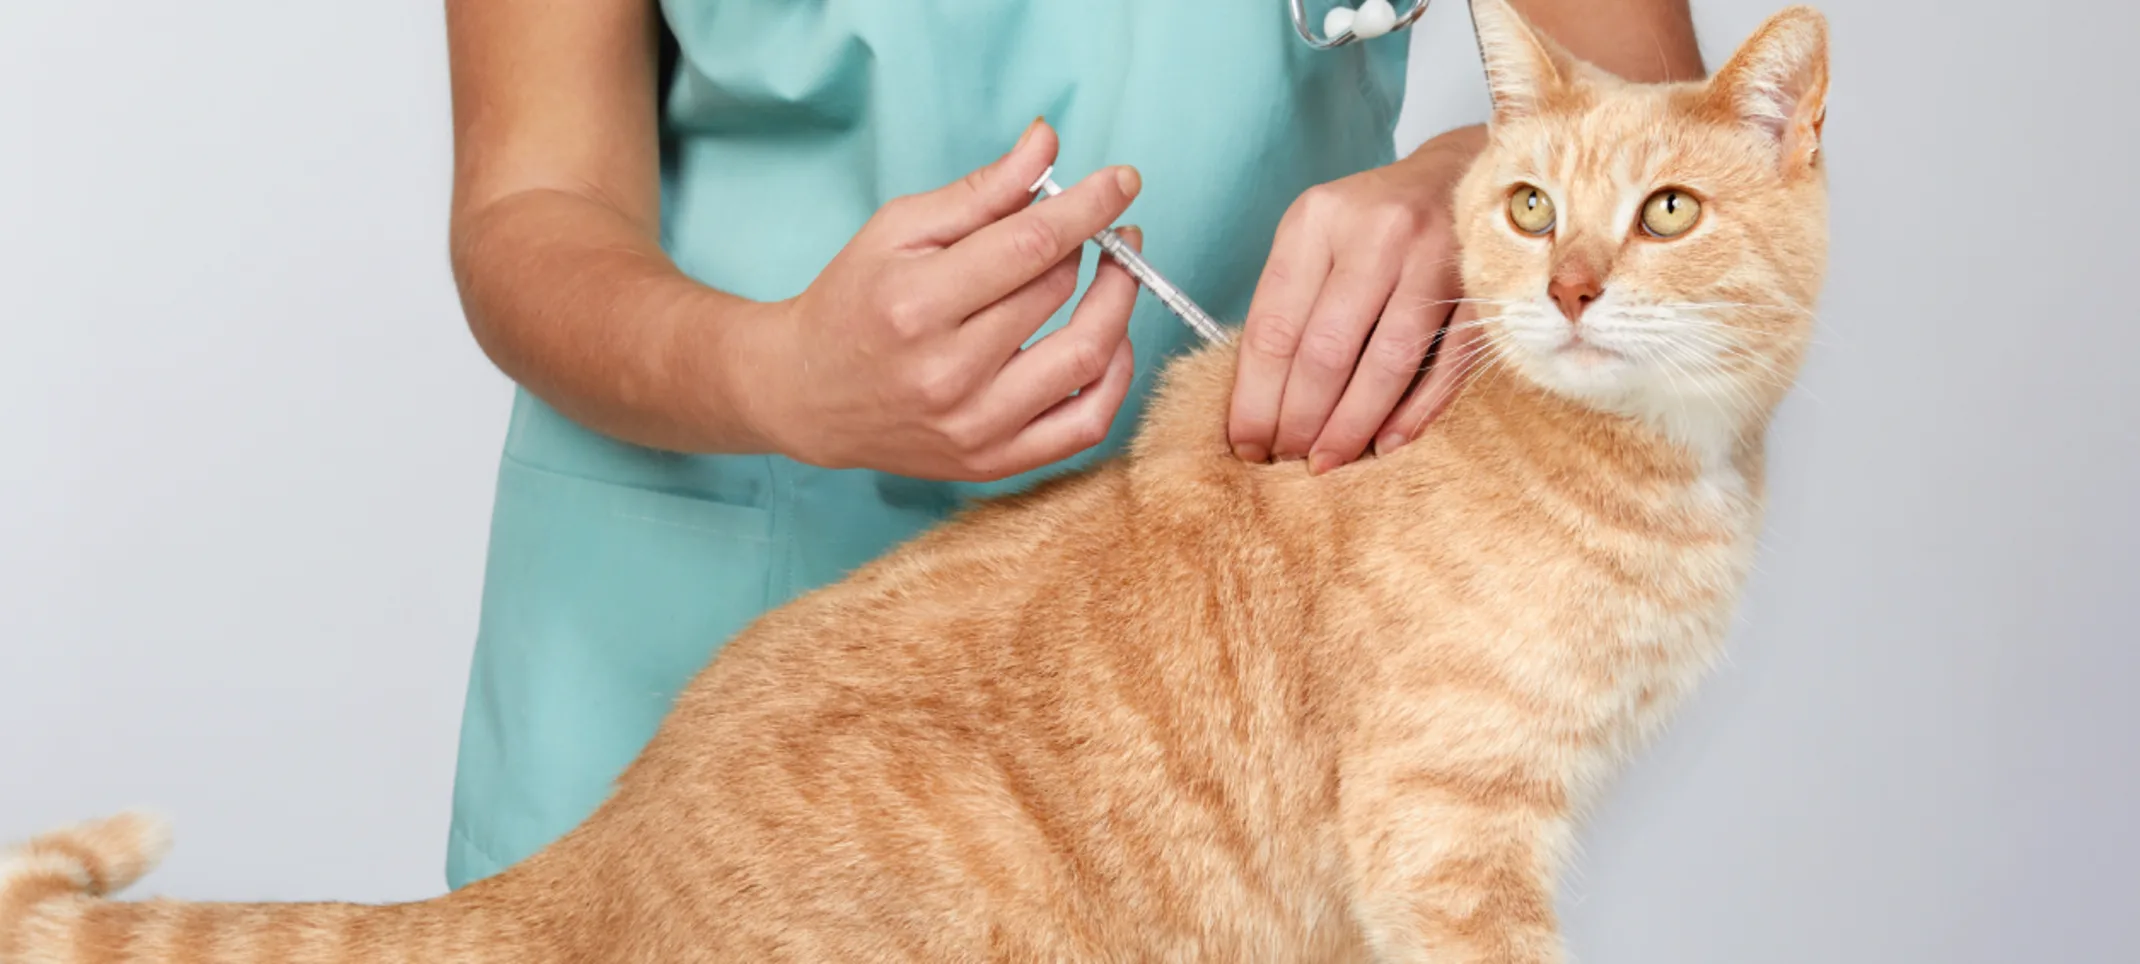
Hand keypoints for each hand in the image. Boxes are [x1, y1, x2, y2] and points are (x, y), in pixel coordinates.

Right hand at [724, 122, 1144, 482]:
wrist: (806, 393)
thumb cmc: (853, 302)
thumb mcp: (898, 230)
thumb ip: (980, 190)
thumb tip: (1046, 143)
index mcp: (917, 304)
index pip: (1029, 245)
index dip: (1087, 206)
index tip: (1122, 181)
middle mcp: (948, 372)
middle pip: (1056, 292)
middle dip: (1093, 246)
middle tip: (1099, 225)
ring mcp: (975, 425)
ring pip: (1087, 358)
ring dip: (1118, 303)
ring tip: (1118, 271)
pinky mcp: (992, 462)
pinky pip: (1085, 425)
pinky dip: (1115, 378)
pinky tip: (1111, 339)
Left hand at [1228, 125, 1489, 473]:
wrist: (1463, 176)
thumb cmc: (1374, 222)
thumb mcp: (1318, 238)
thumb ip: (1290, 304)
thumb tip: (1259, 403)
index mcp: (1318, 220)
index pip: (1274, 328)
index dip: (1256, 398)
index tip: (1246, 442)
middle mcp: (1377, 234)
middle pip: (1325, 352)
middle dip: (1298, 421)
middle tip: (1285, 460)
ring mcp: (1436, 258)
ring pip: (1385, 365)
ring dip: (1350, 427)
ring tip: (1326, 462)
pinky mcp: (1485, 287)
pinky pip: (1444, 366)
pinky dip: (1412, 413)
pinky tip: (1384, 444)